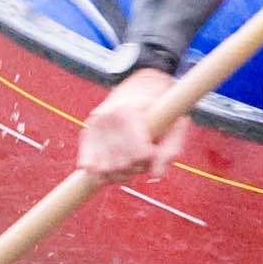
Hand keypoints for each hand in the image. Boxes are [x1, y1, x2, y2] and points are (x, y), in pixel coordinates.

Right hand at [79, 65, 190, 179]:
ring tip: (130, 161)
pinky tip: (112, 164)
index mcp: (129, 113)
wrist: (141, 87)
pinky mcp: (86, 132)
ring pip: (104, 170)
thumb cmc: (161, 109)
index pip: (139, 154)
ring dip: (120, 173)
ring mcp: (94, 125)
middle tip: (145, 156)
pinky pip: (88, 166)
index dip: (150, 159)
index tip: (154, 150)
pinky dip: (100, 173)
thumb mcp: (175, 123)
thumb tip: (157, 176)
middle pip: (122, 165)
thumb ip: (170, 150)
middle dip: (137, 167)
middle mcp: (107, 118)